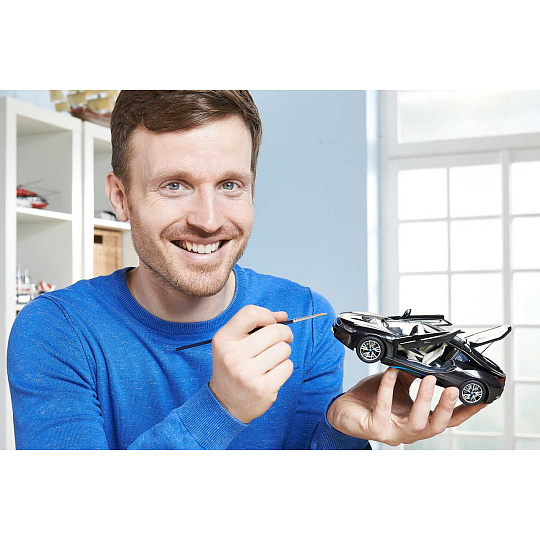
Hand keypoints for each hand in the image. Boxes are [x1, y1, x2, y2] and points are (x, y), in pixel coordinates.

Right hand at [209, 305, 293, 423]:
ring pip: (284, 349)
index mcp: (223, 339)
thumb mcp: (233, 343)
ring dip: (284, 352)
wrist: (224, 404)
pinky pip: (288, 366)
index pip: (250, 313)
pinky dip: (285, 367)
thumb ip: (256, 325)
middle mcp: (233, 356)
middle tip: (283, 339)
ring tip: (273, 359)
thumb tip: (283, 315)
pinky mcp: (263, 389)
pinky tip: (273, 372)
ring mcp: (248, 374)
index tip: (271, 323)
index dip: (267, 315)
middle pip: (274, 331)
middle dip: (284, 333)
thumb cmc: (233, 367)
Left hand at [327, 368, 486, 445]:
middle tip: (454, 389)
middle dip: (446, 408)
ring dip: (425, 400)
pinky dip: (390, 387)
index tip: (481, 399)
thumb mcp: (398, 386)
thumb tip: (427, 360)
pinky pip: (386, 407)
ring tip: (430, 379)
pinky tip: (392, 372)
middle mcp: (409, 431)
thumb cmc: (371, 400)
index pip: (448, 421)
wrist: (344, 409)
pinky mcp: (376, 429)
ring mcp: (394, 432)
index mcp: (419, 421)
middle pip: (437, 426)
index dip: (466, 412)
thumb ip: (413, 376)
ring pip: (417, 422)